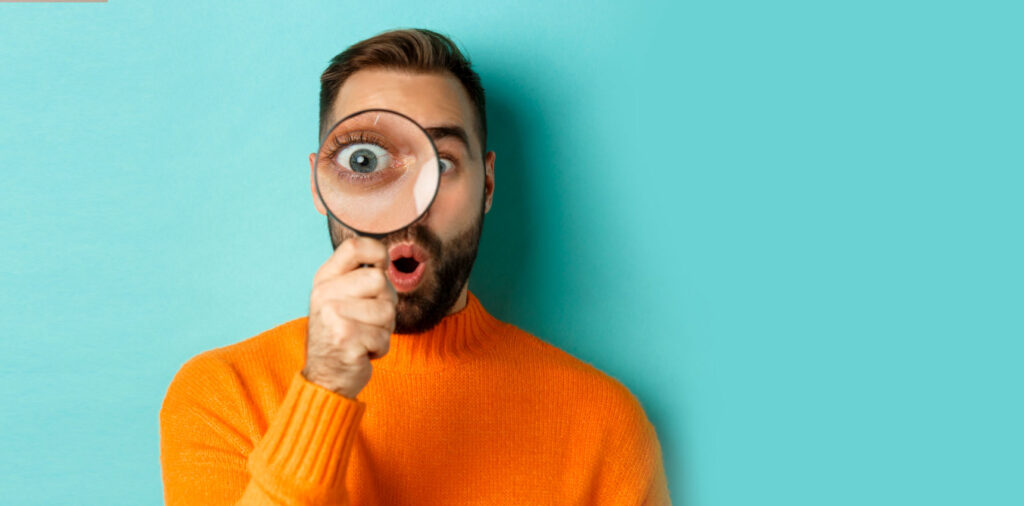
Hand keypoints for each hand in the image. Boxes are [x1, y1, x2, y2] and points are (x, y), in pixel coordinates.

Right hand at [302, 236, 396, 399]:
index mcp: (324, 279)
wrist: (325, 377)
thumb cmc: (342, 334)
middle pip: (379, 280)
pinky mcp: (345, 339)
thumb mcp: (340, 298)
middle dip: (386, 302)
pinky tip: (362, 351)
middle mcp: (324, 294)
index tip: (381, 268)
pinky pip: (384, 337)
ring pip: (387, 310)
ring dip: (384, 329)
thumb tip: (385, 255)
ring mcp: (333, 316)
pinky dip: (380, 348)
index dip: (378, 254)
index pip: (354, 246)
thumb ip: (358, 276)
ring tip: (364, 336)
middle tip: (370, 319)